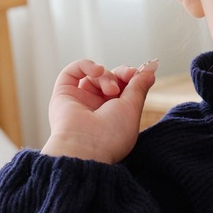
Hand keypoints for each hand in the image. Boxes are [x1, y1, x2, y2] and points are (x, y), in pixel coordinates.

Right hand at [41, 59, 157, 163]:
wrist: (85, 146)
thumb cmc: (111, 134)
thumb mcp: (132, 108)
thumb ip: (139, 87)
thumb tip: (149, 72)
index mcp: (113, 116)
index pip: (122, 89)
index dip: (131, 78)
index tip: (140, 74)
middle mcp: (95, 108)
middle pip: (109, 80)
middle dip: (120, 74)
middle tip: (128, 76)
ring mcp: (79, 101)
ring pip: (94, 76)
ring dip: (106, 77)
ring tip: (111, 90)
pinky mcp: (63, 94)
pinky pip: (73, 71)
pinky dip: (86, 65)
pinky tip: (97, 71)